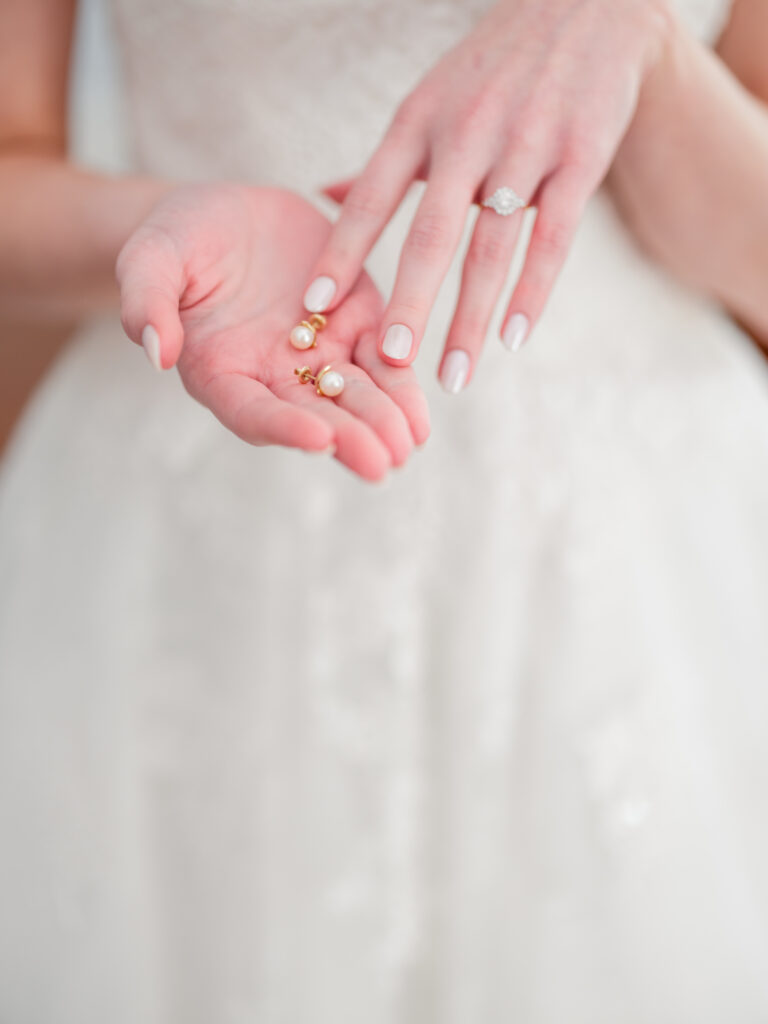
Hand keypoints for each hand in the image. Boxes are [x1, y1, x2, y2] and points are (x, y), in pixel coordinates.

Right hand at [117, 184, 428, 480]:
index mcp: (220, 370)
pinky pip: (380, 361)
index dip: (282, 426)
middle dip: (349, 439)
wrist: (226, 212)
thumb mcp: (150, 256)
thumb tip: (155, 352)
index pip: (250, 410)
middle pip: (312, 415)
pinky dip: (400, 387)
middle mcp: (271, 375)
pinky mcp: (353, 325)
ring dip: (382, 423)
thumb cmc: (177, 238)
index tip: (317, 438)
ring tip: (410, 445)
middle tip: (382, 463)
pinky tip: (421, 417)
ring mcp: (315, 354)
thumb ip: (147, 300)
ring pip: (353, 397)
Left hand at [301, 0, 673, 389]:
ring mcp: (527, 146)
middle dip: (408, 302)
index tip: (314, 310)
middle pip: (431, 233)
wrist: (587, 7)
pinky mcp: (581, 157)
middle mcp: (467, 133)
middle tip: (389, 362)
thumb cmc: (491, 71)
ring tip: (453, 375)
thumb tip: (320, 196)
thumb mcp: (427, 102)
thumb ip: (381, 162)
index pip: (370, 198)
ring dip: (470, 318)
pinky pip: (554, 237)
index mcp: (419, 120)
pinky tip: (514, 337)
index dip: (341, 255)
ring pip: (492, 247)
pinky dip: (533, 291)